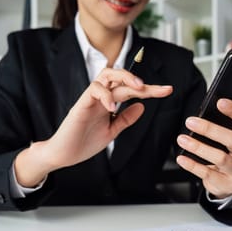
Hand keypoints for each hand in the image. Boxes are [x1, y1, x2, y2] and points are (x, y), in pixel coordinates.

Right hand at [14, 68, 171, 186]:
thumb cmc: (84, 142)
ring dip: (124, 78)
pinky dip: (106, 96)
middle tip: (156, 88)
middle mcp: (101, 97)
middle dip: (140, 79)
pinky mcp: (80, 105)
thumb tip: (142, 106)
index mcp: (109, 102)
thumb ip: (125, 118)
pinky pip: (93, 91)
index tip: (168, 90)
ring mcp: (90, 99)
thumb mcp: (112, 131)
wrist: (64, 155)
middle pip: (120, 76)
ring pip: (106, 75)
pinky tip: (113, 106)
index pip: (131, 89)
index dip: (150, 89)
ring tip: (139, 88)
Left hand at [176, 98, 231, 198]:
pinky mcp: (227, 184)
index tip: (220, 102)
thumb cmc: (226, 154)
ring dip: (199, 147)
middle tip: (191, 122)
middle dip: (210, 129)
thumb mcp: (227, 139)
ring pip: (221, 158)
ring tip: (182, 140)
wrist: (228, 183)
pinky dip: (193, 165)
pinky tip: (182, 158)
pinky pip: (208, 173)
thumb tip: (202, 114)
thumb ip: (221, 126)